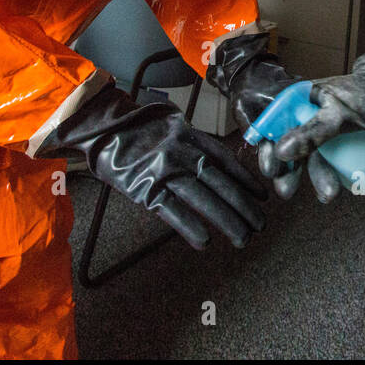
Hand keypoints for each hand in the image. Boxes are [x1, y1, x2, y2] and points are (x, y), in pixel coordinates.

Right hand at [37, 84, 266, 248]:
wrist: (101, 123)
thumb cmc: (136, 124)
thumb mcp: (172, 123)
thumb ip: (193, 141)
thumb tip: (214, 160)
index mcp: (191, 137)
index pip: (227, 161)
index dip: (247, 181)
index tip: (263, 197)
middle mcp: (183, 154)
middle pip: (221, 184)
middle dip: (244, 207)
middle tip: (261, 225)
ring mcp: (165, 171)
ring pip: (204, 200)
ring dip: (227, 221)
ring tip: (243, 238)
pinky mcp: (145, 188)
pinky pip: (172, 210)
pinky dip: (190, 227)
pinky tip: (204, 241)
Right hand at [264, 33, 364, 201]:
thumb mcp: (339, 113)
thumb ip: (312, 132)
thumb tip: (281, 150)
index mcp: (299, 100)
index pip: (274, 124)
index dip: (267, 147)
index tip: (271, 168)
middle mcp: (306, 116)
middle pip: (288, 146)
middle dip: (287, 170)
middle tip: (286, 191)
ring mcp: (323, 132)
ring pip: (311, 159)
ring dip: (315, 179)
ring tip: (327, 196)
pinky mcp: (338, 146)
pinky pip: (330, 164)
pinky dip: (329, 178)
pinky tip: (331, 192)